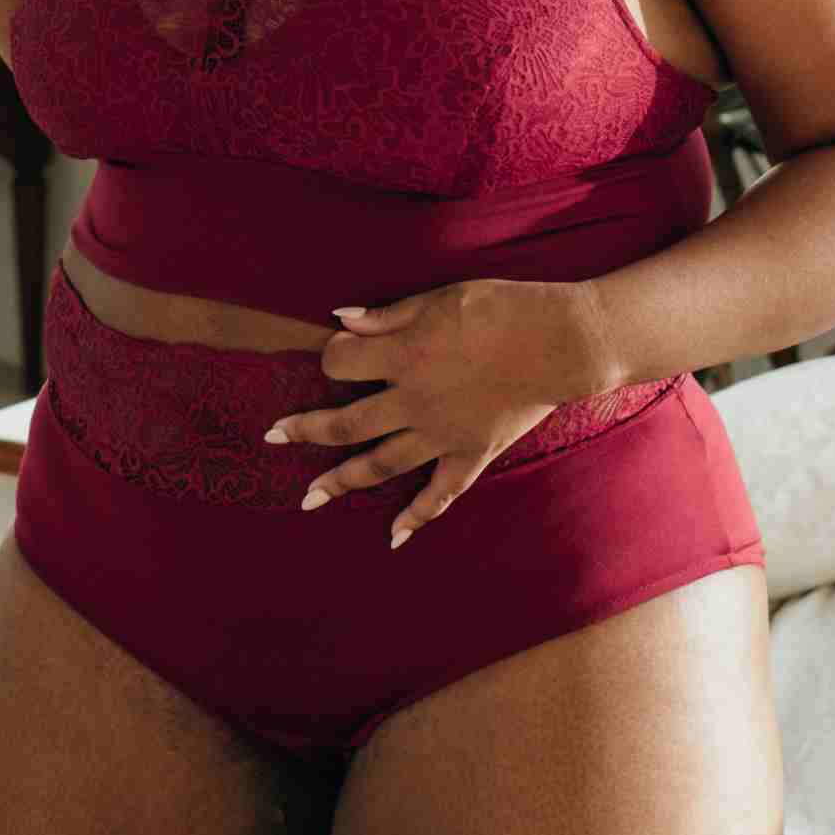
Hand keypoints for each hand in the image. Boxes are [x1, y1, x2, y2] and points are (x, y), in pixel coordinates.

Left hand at [263, 279, 584, 548]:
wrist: (562, 340)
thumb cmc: (502, 308)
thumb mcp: (441, 298)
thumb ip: (388, 315)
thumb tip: (338, 320)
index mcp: (403, 356)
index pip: (341, 363)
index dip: (332, 356)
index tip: (336, 352)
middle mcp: (413, 401)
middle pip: (345, 423)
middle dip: (304, 429)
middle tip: (272, 435)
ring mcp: (441, 434)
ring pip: (379, 464)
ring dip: (340, 481)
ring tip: (307, 497)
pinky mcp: (471, 454)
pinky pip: (439, 494)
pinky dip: (416, 517)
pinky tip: (392, 537)